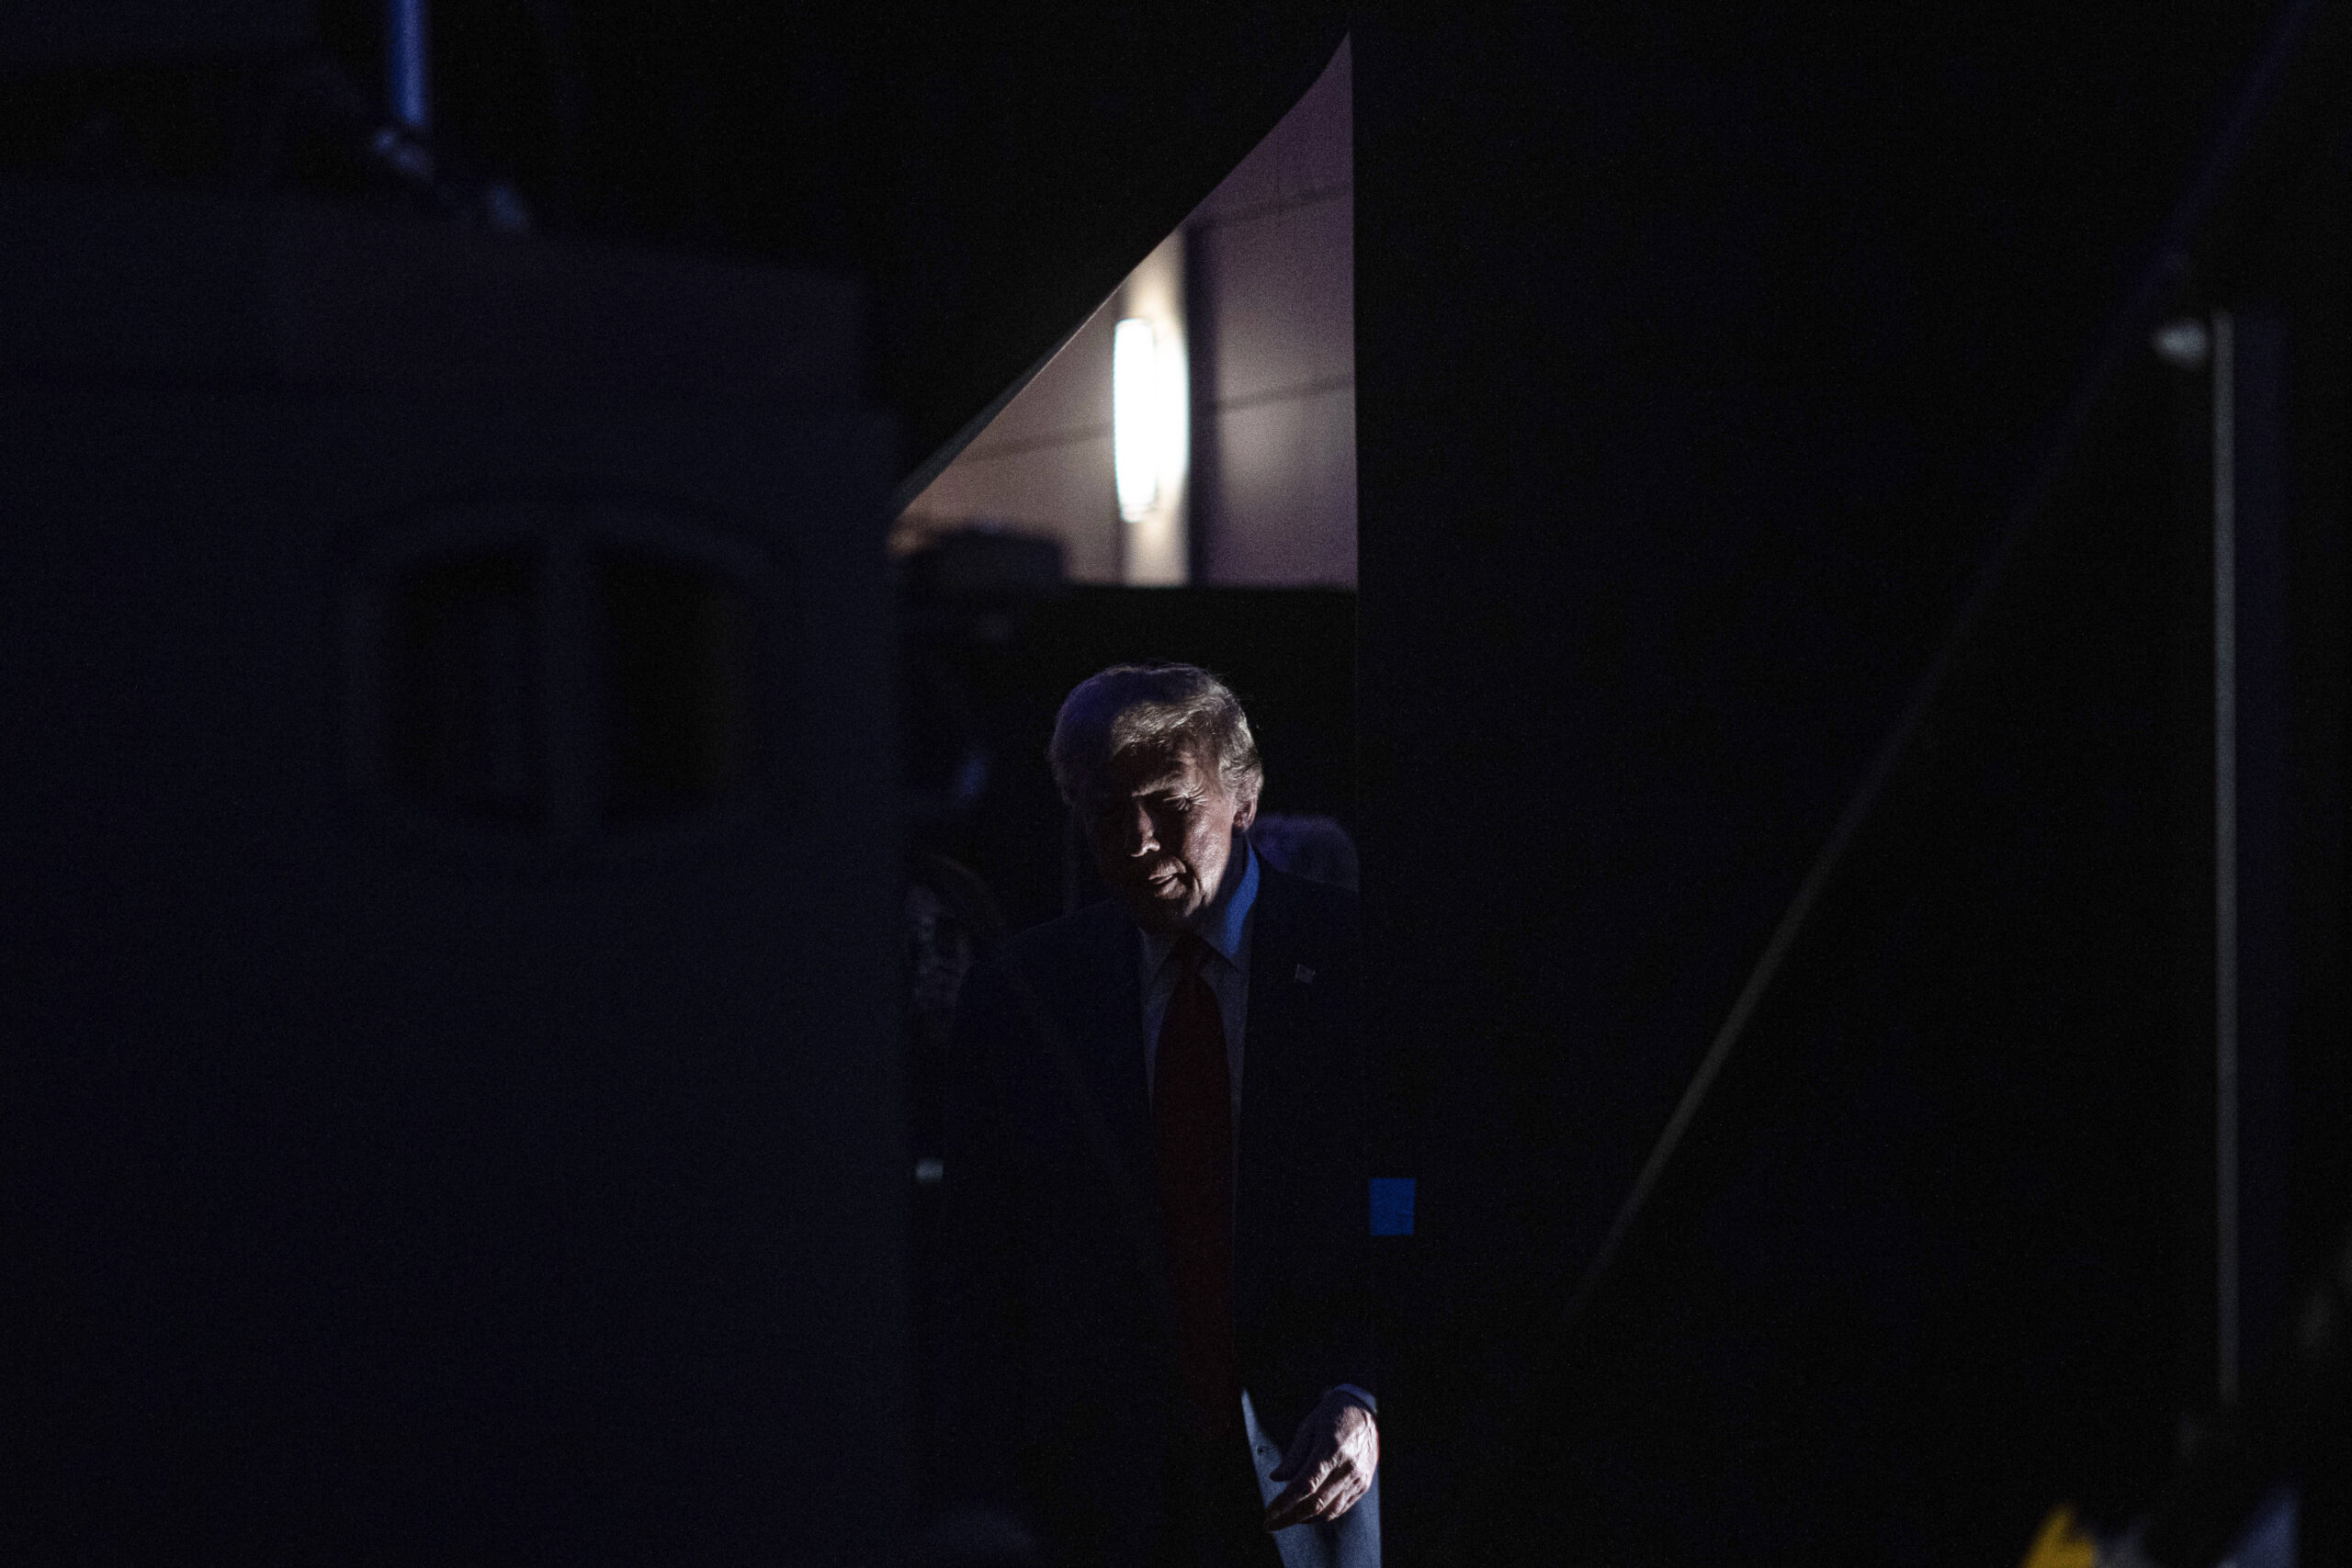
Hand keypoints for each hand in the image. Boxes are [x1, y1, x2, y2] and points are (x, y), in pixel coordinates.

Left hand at [1263, 1389, 1377, 1531]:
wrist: (1365, 1409)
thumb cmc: (1333, 1414)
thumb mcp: (1308, 1427)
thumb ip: (1293, 1455)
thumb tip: (1276, 1478)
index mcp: (1331, 1449)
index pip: (1304, 1485)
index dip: (1284, 1503)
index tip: (1269, 1513)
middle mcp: (1347, 1467)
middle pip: (1316, 1504)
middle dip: (1290, 1518)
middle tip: (1271, 1524)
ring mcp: (1357, 1478)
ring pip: (1329, 1511)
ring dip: (1305, 1520)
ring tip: (1286, 1519)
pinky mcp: (1363, 1485)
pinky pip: (1341, 1508)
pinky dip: (1322, 1515)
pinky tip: (1307, 1514)